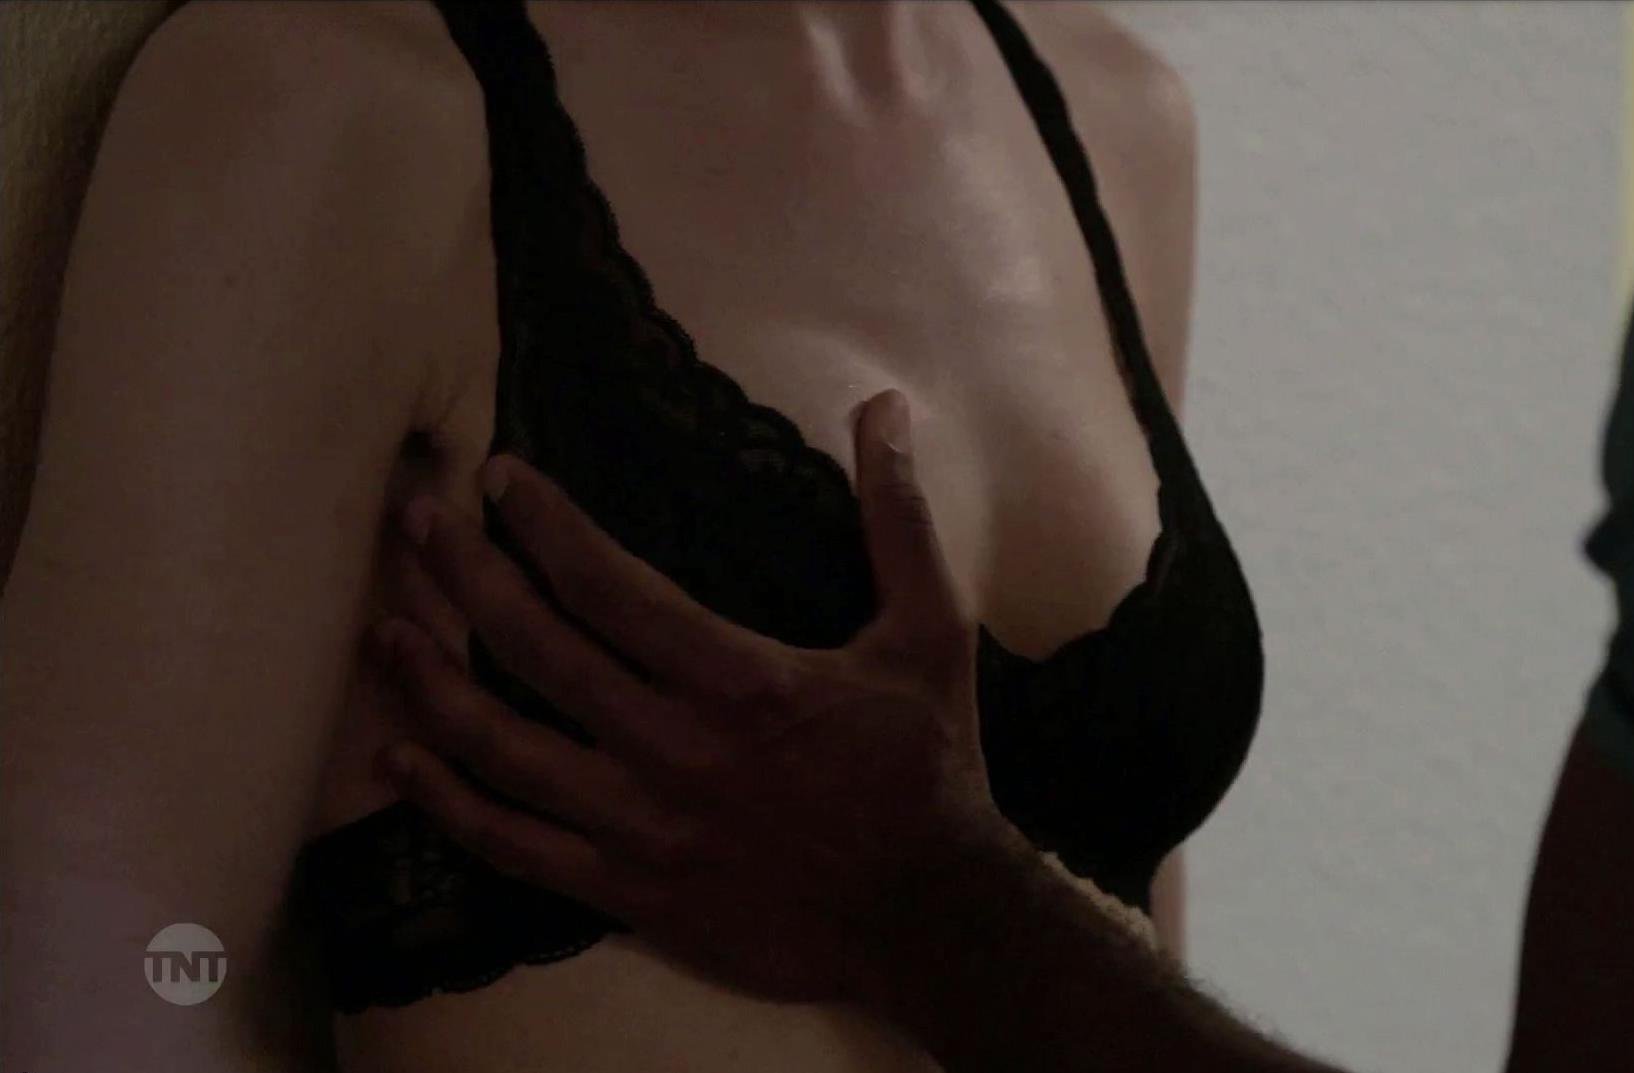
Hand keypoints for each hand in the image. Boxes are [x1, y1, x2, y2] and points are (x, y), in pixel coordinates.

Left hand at [368, 388, 1018, 1004]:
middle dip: (466, 574)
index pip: (608, 585)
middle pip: (538, 649)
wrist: (927, 914)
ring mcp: (642, 826)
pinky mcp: (629, 891)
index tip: (496, 478)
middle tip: (419, 521)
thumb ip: (897, 518)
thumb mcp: (931, 632)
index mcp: (739, 679)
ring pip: (504, 748)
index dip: (542, 524)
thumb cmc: (926, 766)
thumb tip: (884, 408)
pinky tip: (400, 758)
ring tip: (386, 628)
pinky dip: (449, 801)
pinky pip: (515, 846)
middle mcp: (674, 748)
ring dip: (434, 682)